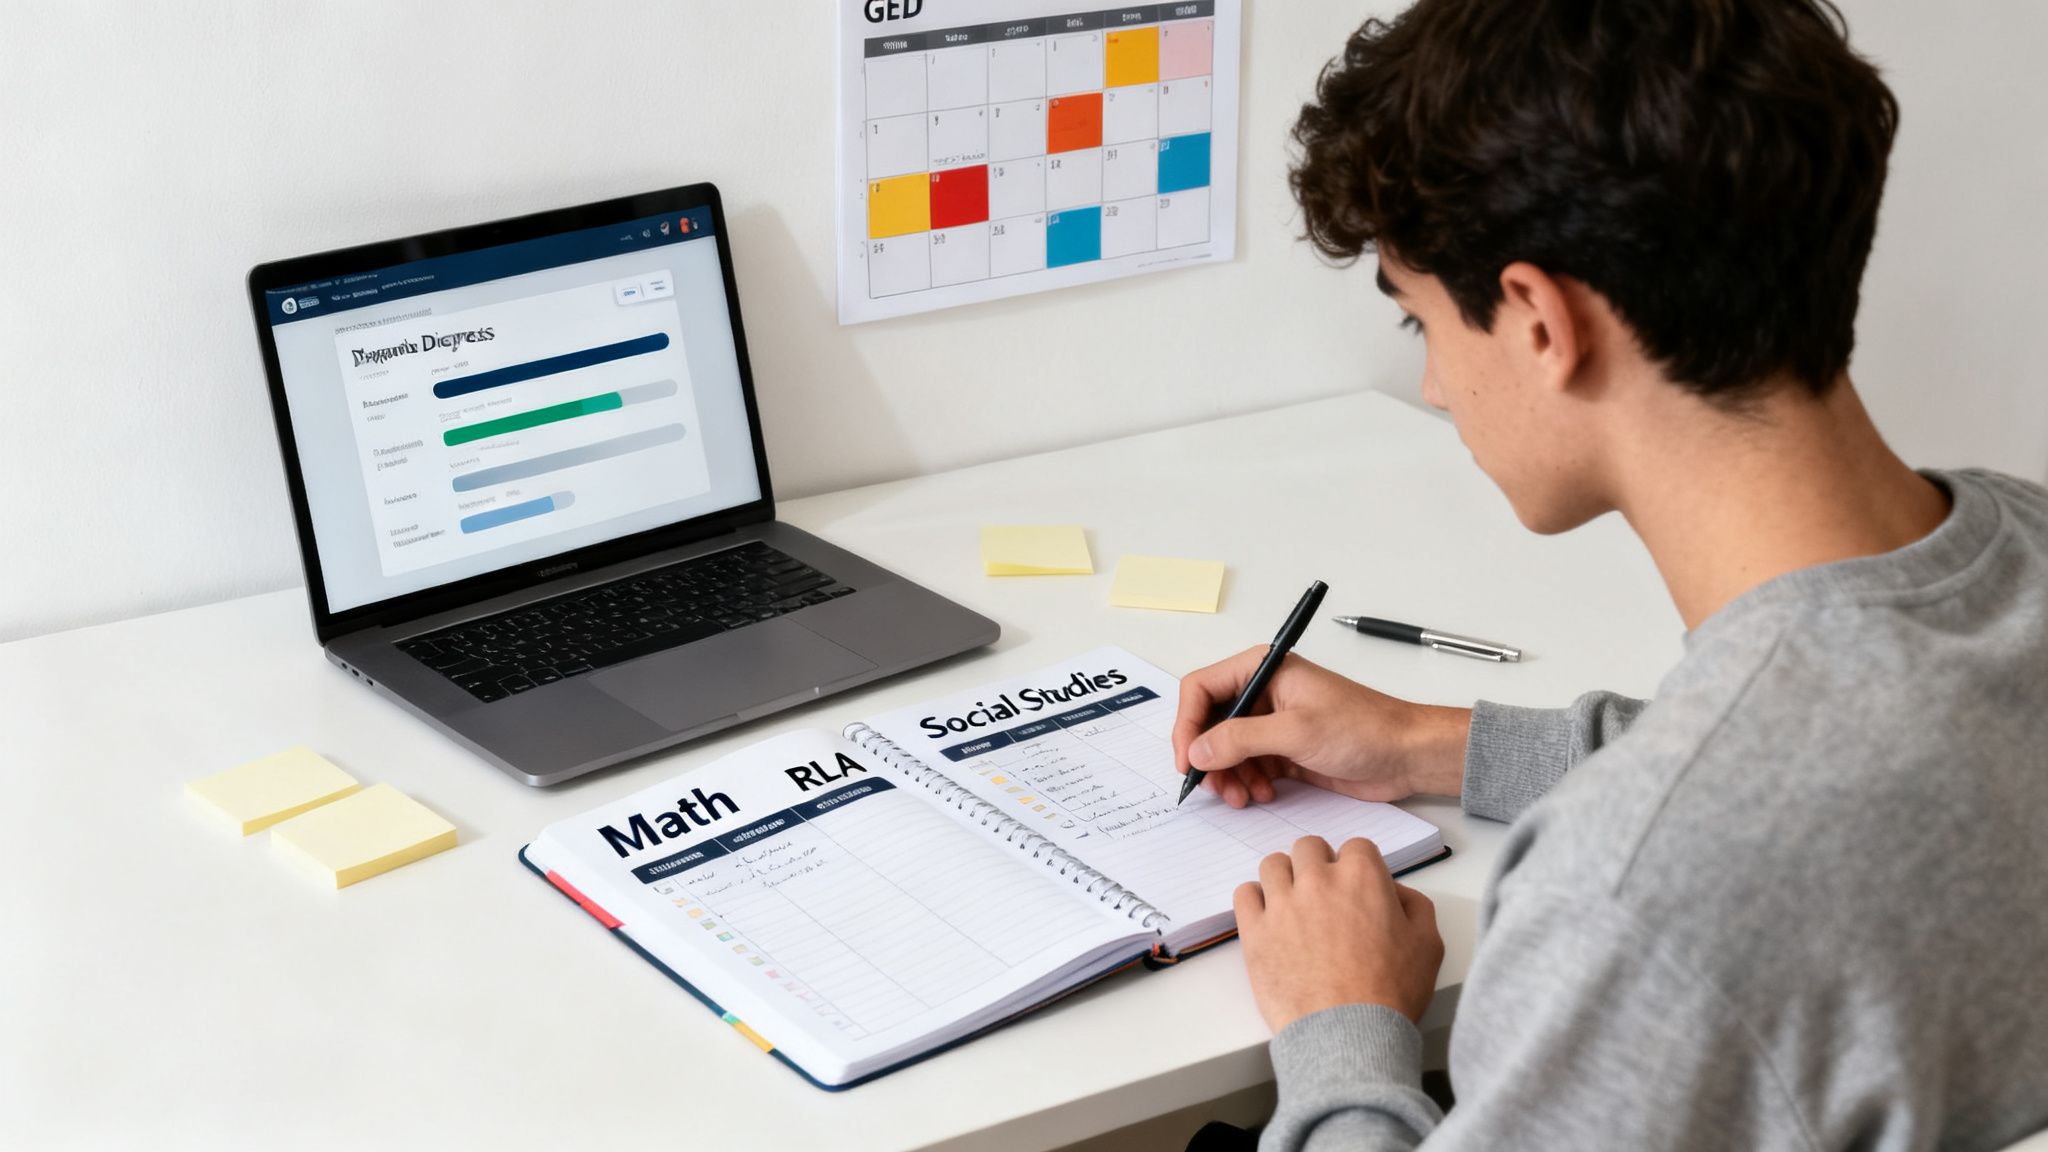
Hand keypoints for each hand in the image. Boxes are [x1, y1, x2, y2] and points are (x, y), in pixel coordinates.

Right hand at [1172, 647, 1469, 807]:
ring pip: (1226, 749)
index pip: (1202, 689)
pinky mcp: (1284, 750)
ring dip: (1228, 776)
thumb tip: (1197, 751)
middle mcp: (1263, 692)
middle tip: (1215, 787)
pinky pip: (1248, 766)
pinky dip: (1247, 783)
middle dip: (1209, 757)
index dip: (1188, 725)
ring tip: (1244, 797)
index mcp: (1263, 669)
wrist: (1406, 755)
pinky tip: (1263, 794)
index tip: (1188, 760)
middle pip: (1210, 723)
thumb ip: (1240, 740)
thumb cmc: (1364, 728)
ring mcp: (1273, 722)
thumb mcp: (1295, 731)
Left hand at [1235, 836, 1444, 1030]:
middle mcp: (1318, 880)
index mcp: (1362, 876)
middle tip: (1326, 896)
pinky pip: (1244, 893)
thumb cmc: (1391, 992)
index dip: (1359, 867)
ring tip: (1295, 905)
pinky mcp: (1255, 930)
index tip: (1358, 890)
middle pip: (1309, 848)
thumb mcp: (1428, 945)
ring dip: (1285, 878)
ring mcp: (1282, 903)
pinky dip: (1255, 900)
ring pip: (1273, 864)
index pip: (1356, 846)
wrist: (1348, 1033)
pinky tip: (1270, 919)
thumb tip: (1395, 891)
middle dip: (1319, 864)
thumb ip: (1415, 905)